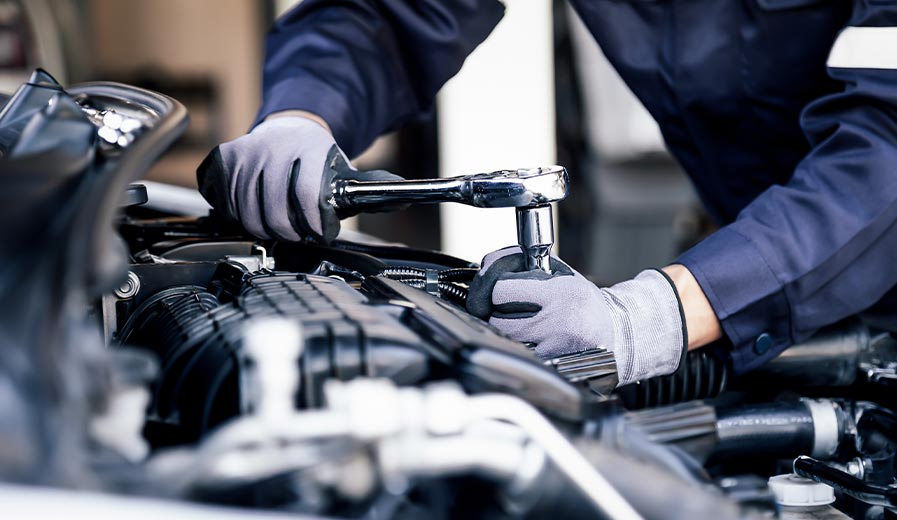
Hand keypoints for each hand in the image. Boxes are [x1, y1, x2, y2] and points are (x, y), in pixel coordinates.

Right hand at [196, 115, 402, 242]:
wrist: (290, 128)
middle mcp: (273, 148)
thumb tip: (406, 199)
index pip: (307, 198)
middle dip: (290, 234)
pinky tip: (256, 213)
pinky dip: (240, 217)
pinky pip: (226, 204)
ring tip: (280, 226)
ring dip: (264, 229)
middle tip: (299, 235)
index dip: (313, 226)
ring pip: (247, 214)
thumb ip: (374, 188)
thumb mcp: (347, 171)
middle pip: (274, 214)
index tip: (319, 233)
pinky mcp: (224, 160)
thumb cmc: (319, 159)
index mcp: (308, 149)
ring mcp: (245, 153)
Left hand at [467, 246, 686, 385]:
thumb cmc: (583, 302)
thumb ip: (525, 266)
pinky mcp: (552, 367)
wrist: (617, 334)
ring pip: (506, 341)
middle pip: (497, 319)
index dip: (494, 288)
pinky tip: (531, 342)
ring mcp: (554, 348)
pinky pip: (520, 356)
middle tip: (507, 309)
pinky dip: (518, 349)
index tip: (500, 290)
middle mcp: (557, 321)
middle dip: (496, 313)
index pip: (501, 290)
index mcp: (559, 293)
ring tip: (522, 325)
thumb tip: (488, 266)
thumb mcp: (561, 274)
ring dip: (505, 333)